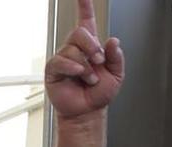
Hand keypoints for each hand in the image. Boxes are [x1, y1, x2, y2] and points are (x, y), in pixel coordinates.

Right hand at [44, 0, 123, 118]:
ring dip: (87, 66)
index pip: (87, 20)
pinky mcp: (54, 68)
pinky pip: (62, 61)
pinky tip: (79, 75)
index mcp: (92, 47)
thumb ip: (117, 57)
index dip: (84, 6)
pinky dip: (74, 68)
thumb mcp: (116, 75)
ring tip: (89, 78)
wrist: (88, 111)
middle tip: (99, 61)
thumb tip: (114, 41)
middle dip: (93, 47)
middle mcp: (76, 49)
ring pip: (73, 49)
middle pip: (80, 33)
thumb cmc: (99, 93)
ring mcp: (64, 58)